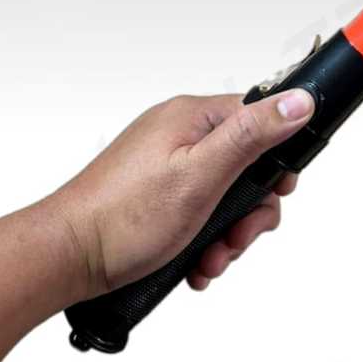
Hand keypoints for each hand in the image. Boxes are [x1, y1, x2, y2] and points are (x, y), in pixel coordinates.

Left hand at [45, 89, 314, 300]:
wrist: (64, 259)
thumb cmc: (124, 217)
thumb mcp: (202, 175)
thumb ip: (253, 135)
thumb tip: (299, 100)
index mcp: (193, 116)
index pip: (261, 119)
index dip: (275, 160)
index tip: (275, 192)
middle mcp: (180, 134)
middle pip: (247, 163)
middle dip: (249, 209)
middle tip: (236, 237)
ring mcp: (168, 163)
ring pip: (226, 193)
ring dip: (228, 232)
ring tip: (210, 259)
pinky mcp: (158, 192)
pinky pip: (201, 209)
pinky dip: (205, 238)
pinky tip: (195, 261)